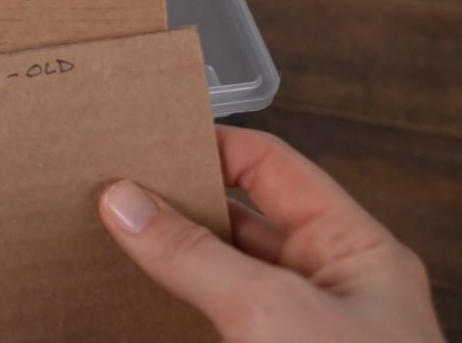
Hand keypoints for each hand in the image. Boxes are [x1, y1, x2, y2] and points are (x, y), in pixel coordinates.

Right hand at [98, 126, 445, 342]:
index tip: (142, 138)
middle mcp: (327, 289)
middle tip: (111, 185)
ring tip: (105, 238)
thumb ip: (193, 254)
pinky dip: (166, 312)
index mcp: (356, 251)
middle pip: (239, 222)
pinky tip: (125, 303)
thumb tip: (126, 201)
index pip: (273, 167)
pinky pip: (207, 326)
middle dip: (177, 203)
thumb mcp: (270, 312)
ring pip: (217, 279)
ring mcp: (295, 337)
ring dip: (165, 260)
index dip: (210, 145)